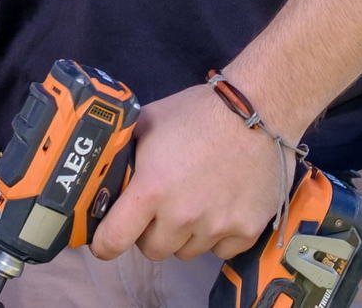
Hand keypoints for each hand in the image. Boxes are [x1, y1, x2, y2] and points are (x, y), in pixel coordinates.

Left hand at [89, 82, 293, 263]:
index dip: (104, 244)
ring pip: (187, 251)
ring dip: (185, 234)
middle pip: (153, 250)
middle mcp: (182, 215)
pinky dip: (217, 236)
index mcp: (152, 189)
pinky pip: (220, 251)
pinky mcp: (247, 231)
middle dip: (150, 233)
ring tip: (195, 201)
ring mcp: (217, 227)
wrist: (258, 110)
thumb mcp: (149, 121)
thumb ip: (125, 150)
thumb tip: (104, 167)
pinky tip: (221, 206)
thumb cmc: (199, 112)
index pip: (114, 240)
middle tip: (160, 209)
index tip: (105, 241)